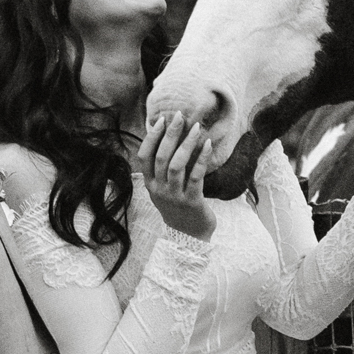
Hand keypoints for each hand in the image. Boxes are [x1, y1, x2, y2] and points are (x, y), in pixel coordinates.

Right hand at [138, 112, 214, 238]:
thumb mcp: (163, 190)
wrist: (189, 237)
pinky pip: (196, 176)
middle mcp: (159, 190)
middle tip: (180, 116)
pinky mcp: (192, 201)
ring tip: (196, 128)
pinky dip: (202, 159)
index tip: (162, 120)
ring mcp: (174, 196)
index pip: (145, 156)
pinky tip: (208, 145)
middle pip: (162, 157)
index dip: (152, 137)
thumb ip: (161, 170)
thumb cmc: (177, 207)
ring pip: (177, 165)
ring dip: (187, 143)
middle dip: (171, 134)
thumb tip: (166, 137)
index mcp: (150, 185)